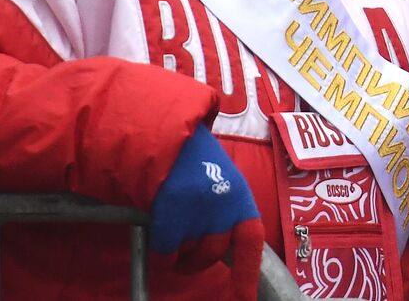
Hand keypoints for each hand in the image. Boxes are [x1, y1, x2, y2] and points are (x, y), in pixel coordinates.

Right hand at [149, 125, 263, 299]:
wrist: (163, 134)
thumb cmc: (192, 157)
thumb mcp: (221, 178)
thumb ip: (226, 208)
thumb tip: (226, 244)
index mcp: (239, 196)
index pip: (250, 240)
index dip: (248, 275)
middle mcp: (224, 204)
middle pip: (213, 252)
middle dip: (199, 259)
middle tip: (187, 255)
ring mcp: (198, 210)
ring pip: (188, 253)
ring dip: (179, 253)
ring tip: (172, 231)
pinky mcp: (172, 213)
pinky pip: (166, 252)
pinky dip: (161, 252)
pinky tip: (158, 234)